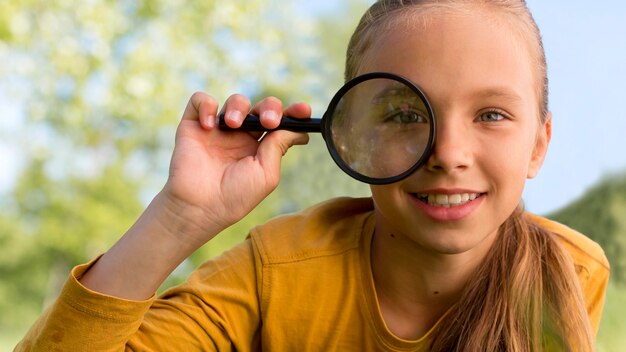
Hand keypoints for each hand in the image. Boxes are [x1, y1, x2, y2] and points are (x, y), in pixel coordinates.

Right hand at [161, 92, 309, 246]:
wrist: (199, 206)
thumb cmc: (235, 196)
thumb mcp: (266, 173)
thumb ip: (279, 147)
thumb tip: (300, 130)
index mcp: (259, 148)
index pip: (279, 124)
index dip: (293, 113)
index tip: (304, 111)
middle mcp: (240, 136)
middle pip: (261, 107)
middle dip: (270, 107)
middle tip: (268, 121)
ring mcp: (217, 129)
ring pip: (235, 101)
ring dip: (238, 107)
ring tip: (233, 124)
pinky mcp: (194, 125)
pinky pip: (200, 101)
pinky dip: (206, 106)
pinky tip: (209, 125)